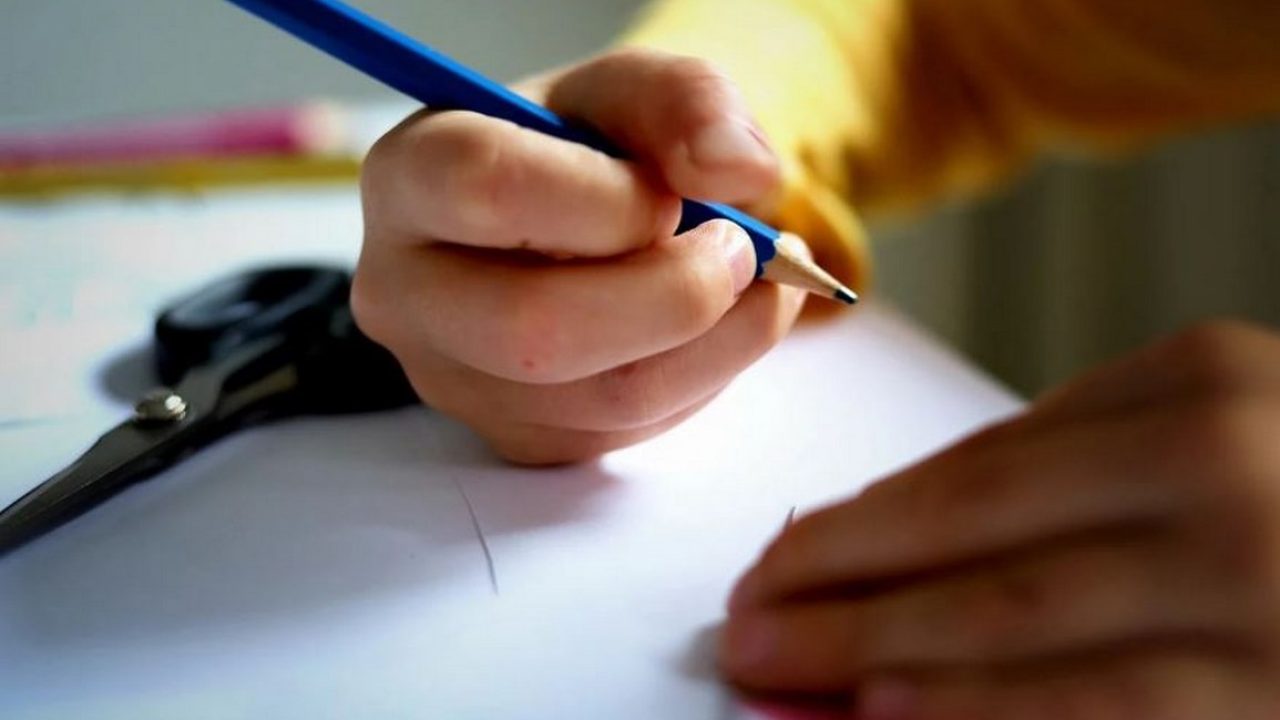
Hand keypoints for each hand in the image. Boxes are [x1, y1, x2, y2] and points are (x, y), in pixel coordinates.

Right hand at [353, 49, 804, 464]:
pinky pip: (631, 428)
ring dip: (718, 342)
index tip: (672, 194)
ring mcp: (456, 381)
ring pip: (603, 398)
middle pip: (535, 330)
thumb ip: (685, 100)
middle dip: (675, 294)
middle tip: (741, 250)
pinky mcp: (517, 438)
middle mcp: (407, 294)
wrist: (555, 225)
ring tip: (757, 281)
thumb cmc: (577, 150)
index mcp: (409, 178)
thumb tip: (743, 172)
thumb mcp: (624, 91)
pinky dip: (706, 376)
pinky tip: (717, 324)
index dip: (607, 198)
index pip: (488, 188)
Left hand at [722, 321, 1279, 718]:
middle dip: (842, 588)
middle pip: (982, 537)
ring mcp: (1266, 582)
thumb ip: (1043, 479)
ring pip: (1025, 621)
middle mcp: (1234, 468)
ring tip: (782, 674)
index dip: (858, 521)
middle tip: (746, 624)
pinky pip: (1109, 708)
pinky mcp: (1277, 694)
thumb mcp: (1186, 444)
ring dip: (883, 654)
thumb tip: (850, 537)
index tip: (773, 561)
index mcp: (1197, 385)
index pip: (980, 465)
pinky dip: (991, 718)